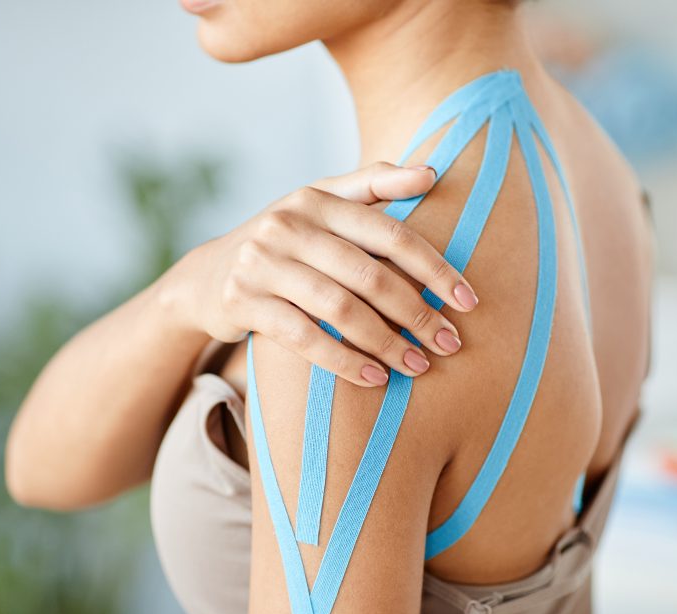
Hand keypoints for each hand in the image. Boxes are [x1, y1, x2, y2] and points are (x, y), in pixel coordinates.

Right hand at [166, 162, 479, 387]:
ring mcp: (261, 262)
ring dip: (385, 342)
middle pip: (369, 274)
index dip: (434, 268)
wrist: (208, 276)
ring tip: (417, 366)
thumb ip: (373, 186)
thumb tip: (432, 173)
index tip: (468, 302)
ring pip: (339, 308)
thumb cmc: (286, 243)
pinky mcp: (242, 300)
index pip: (390, 232)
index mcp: (317, 197)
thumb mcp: (320, 206)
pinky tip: (375, 378)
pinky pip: (303, 336)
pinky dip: (343, 360)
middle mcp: (288, 223)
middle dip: (416, 314)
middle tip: (449, 344)